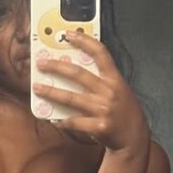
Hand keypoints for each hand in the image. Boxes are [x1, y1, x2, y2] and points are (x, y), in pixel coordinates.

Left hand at [32, 32, 148, 155]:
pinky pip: (74, 122)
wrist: (134, 138)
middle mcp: (109, 92)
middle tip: (41, 64)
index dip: (84, 41)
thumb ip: (102, 80)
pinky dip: (61, 121)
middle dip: (57, 67)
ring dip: (52, 92)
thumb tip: (75, 70)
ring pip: (71, 98)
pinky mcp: (98, 127)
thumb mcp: (119, 90)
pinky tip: (53, 119)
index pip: (100, 53)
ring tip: (37, 88)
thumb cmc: (124, 112)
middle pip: (78, 74)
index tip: (68, 35)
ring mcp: (103, 110)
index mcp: (115, 79)